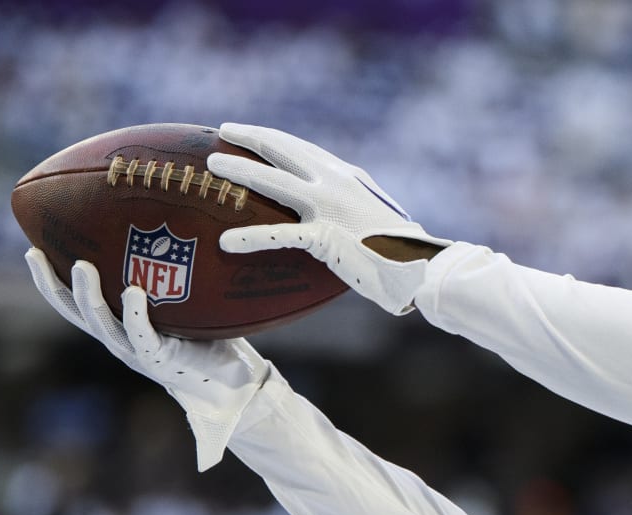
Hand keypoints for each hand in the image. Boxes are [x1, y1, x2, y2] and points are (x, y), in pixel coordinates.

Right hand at [26, 248, 269, 469]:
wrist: (230, 386)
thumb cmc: (206, 341)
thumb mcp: (181, 307)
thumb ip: (170, 279)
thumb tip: (173, 228)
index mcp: (117, 328)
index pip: (74, 304)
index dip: (49, 280)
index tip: (32, 249)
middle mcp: (119, 340)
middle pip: (73, 313)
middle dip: (51, 285)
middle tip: (36, 253)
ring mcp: (136, 351)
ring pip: (101, 323)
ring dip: (88, 295)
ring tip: (82, 266)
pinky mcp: (160, 357)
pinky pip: (142, 334)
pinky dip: (135, 313)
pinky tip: (134, 291)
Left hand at [211, 123, 450, 316]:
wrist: (420, 265)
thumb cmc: (398, 248)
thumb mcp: (371, 214)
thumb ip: (347, 205)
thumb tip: (329, 214)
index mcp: (344, 174)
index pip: (299, 147)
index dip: (269, 136)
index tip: (245, 131)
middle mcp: (333, 182)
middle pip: (281, 150)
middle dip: (248, 138)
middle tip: (221, 133)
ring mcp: (327, 207)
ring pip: (273, 181)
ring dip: (239, 171)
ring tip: (211, 168)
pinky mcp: (325, 237)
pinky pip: (279, 235)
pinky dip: (250, 238)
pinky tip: (226, 243)